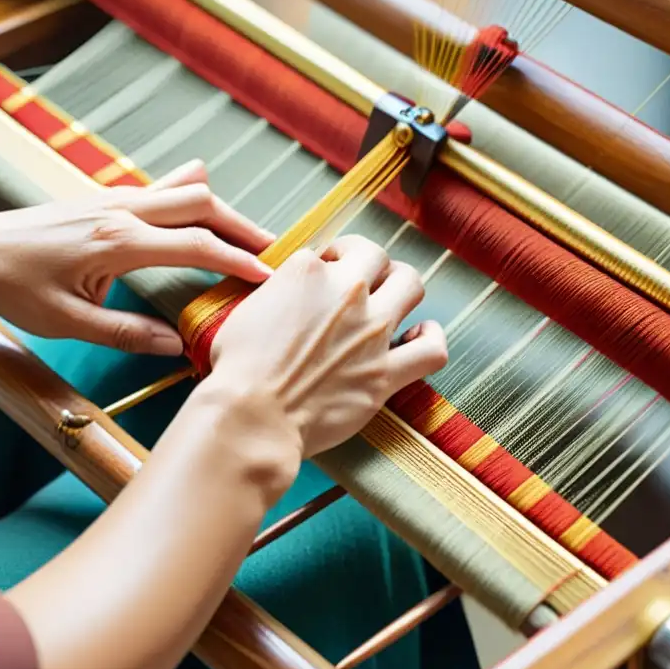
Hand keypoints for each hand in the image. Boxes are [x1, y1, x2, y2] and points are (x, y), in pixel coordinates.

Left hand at [0, 160, 274, 354]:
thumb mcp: (65, 323)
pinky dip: (190, 195)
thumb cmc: (11, 286)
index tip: (270, 275)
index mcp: (118, 242)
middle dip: (243, 227)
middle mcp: (121, 211)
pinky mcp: (103, 199)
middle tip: (275, 250)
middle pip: (201, 205)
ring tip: (250, 233)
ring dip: (221, 210)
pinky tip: (203, 196)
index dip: (237, 260)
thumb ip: (125, 333)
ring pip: (183, 192)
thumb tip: (176, 344)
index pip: (196, 246)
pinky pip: (159, 189)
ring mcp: (112, 199)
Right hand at [206, 235, 447, 458]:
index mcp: (307, 272)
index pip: (326, 252)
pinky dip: (431, 339)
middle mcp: (346, 292)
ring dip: (402, 288)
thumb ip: (276, 294)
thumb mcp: (246, 311)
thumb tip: (287, 296)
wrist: (253, 416)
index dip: (323, 267)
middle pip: (375, 256)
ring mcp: (372, 331)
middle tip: (357, 284)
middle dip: (367, 265)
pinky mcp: (386, 372)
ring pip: (411, 284)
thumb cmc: (238, 370)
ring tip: (392, 300)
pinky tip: (421, 336)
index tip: (318, 286)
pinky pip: (431, 349)